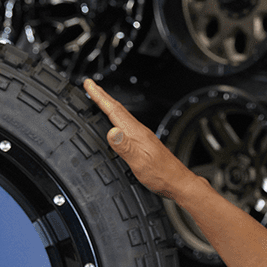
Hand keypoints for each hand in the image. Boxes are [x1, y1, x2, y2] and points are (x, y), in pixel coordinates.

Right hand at [83, 78, 192, 198]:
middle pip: (118, 109)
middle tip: (91, 85)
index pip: (114, 110)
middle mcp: (139, 131)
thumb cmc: (161, 174)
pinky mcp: (144, 142)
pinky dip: (117, 118)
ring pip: (122, 115)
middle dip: (102, 95)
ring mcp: (142, 136)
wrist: (178, 182)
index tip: (89, 85)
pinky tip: (116, 123)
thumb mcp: (139, 162)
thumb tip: (111, 132)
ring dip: (109, 105)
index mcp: (136, 132)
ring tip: (100, 99)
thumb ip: (124, 147)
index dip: (99, 97)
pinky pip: (126, 124)